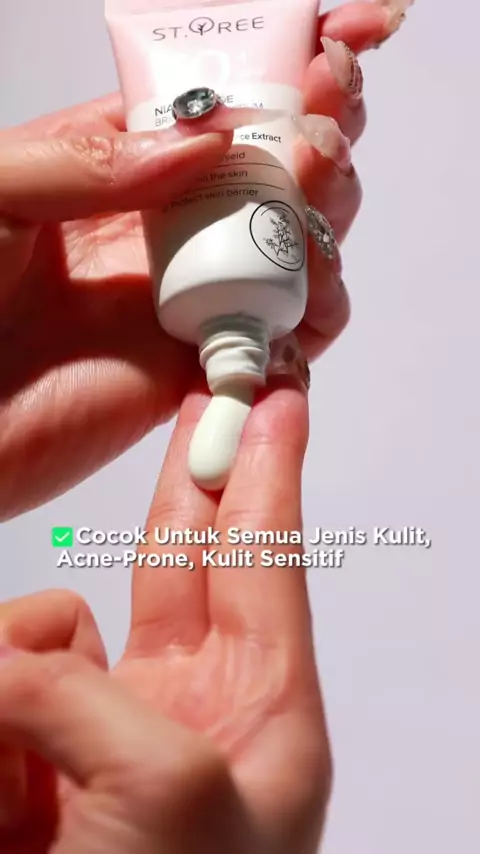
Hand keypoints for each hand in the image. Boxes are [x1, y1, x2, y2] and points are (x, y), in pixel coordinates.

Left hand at [0, 1, 401, 518]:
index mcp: (121, 164)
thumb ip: (93, 160)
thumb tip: (211, 140)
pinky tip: (311, 285)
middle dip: (322, 130)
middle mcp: (170, 223)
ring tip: (315, 186)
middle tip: (322, 126)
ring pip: (296, 242)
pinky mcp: (205, 362)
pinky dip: (319, 308)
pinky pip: (288, 332)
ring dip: (326, 211)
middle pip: (274, 165)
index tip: (341, 38)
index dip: (283, 63)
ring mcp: (193, 292)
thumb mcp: (1, 190)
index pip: (215, 100)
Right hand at [0, 369, 328, 853]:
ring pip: (52, 627)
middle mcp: (192, 709)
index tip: (281, 402)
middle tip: (220, 399)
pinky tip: (4, 788)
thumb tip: (4, 662)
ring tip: (20, 786)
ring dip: (21, 668)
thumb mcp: (167, 793)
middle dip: (200, 478)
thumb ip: (78, 692)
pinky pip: (7, 676)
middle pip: (194, 557)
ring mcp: (108, 730)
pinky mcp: (36, 757)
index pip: (266, 559)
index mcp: (264, 714)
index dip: (270, 472)